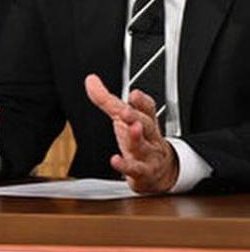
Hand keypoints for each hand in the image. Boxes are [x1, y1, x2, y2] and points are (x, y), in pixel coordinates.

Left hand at [84, 74, 178, 193]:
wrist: (160, 172)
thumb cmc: (140, 141)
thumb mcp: (123, 119)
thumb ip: (106, 100)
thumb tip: (90, 80)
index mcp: (145, 121)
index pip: (147, 108)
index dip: (141, 101)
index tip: (134, 94)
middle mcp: (149, 136)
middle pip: (146, 124)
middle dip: (136, 117)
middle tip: (126, 112)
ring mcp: (147, 154)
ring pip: (143, 146)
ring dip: (136, 138)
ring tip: (129, 130)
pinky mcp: (142, 172)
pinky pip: (135, 169)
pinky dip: (125, 166)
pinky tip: (115, 161)